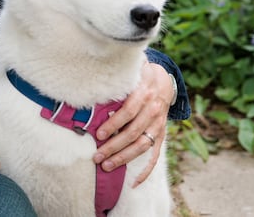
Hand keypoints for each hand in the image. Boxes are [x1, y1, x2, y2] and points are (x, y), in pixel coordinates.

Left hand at [92, 62, 172, 186]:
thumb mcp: (129, 72)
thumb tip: (90, 85)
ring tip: (106, 166)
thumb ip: (116, 80)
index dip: (114, 123)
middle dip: (114, 146)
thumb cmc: (137, 77)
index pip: (128, 112)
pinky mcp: (161, 134)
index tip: (98, 133)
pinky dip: (146, 170)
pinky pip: (155, 155)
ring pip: (142, 145)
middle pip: (133, 132)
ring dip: (124, 158)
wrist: (162, 80)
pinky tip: (134, 182)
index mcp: (144, 93)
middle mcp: (153, 110)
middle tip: (96, 156)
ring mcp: (158, 124)